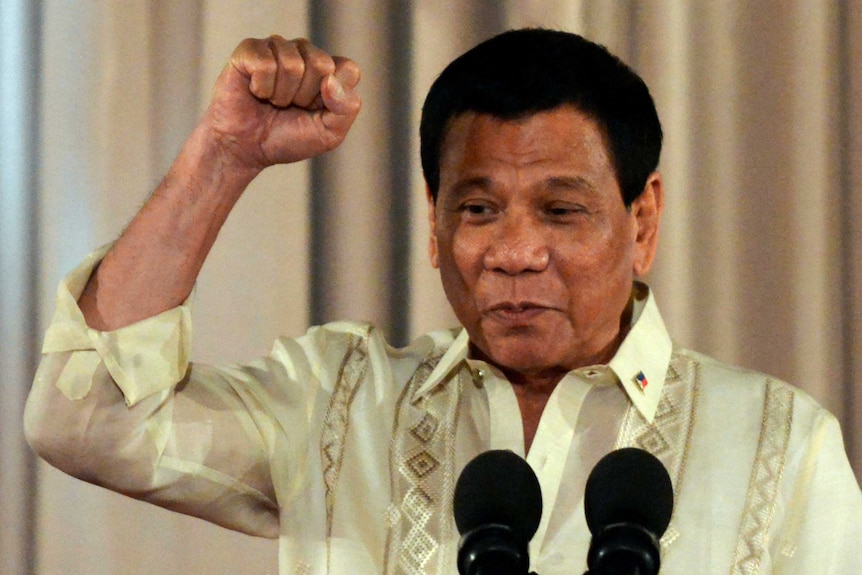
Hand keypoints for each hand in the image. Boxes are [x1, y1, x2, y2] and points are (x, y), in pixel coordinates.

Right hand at [202, 35, 360, 170]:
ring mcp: (277, 47)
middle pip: (321, 64)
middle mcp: (305, 53)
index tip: (316, 111)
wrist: (245, 149)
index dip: (333, 98)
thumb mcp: (328, 134)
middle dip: (305, 96)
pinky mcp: (250, 49)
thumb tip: (331, 80)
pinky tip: (256, 92)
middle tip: (290, 107)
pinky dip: (261, 88)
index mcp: (328, 70)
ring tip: (273, 101)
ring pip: (292, 64)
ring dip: (281, 95)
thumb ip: (346, 109)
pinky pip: (265, 64)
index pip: (348, 69)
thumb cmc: (287, 139)